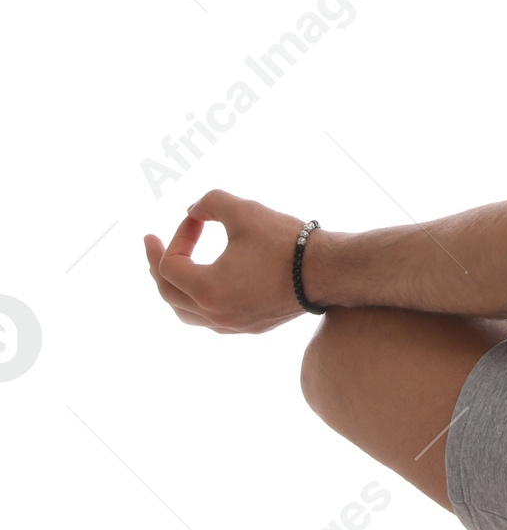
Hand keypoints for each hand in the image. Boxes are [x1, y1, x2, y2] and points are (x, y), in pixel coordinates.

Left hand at [144, 189, 310, 333]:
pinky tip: (208, 285)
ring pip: (186, 313)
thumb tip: (191, 211)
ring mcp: (233, 325)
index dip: (178, 235)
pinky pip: (211, 319)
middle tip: (152, 244)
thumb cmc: (287, 241)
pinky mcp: (251, 327)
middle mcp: (215, 315)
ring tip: (173, 270)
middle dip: (157, 265)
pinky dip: (199, 300)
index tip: (197, 217)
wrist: (331, 271)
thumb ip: (209, 202)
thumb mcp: (244, 210)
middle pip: (168, 294)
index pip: (170, 264)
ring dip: (175, 288)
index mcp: (207, 289)